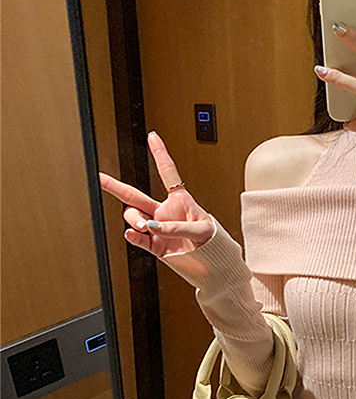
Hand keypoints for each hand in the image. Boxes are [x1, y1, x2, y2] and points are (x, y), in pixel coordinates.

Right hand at [99, 132, 214, 256]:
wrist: (212, 262)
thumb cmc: (212, 240)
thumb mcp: (201, 229)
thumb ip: (177, 227)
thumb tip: (154, 227)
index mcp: (179, 200)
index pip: (167, 172)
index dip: (160, 154)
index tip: (153, 136)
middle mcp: (163, 212)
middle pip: (135, 195)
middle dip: (115, 186)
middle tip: (100, 177)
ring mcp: (157, 228)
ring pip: (134, 217)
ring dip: (134, 219)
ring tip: (144, 226)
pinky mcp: (155, 246)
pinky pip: (138, 239)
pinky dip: (133, 236)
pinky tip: (132, 234)